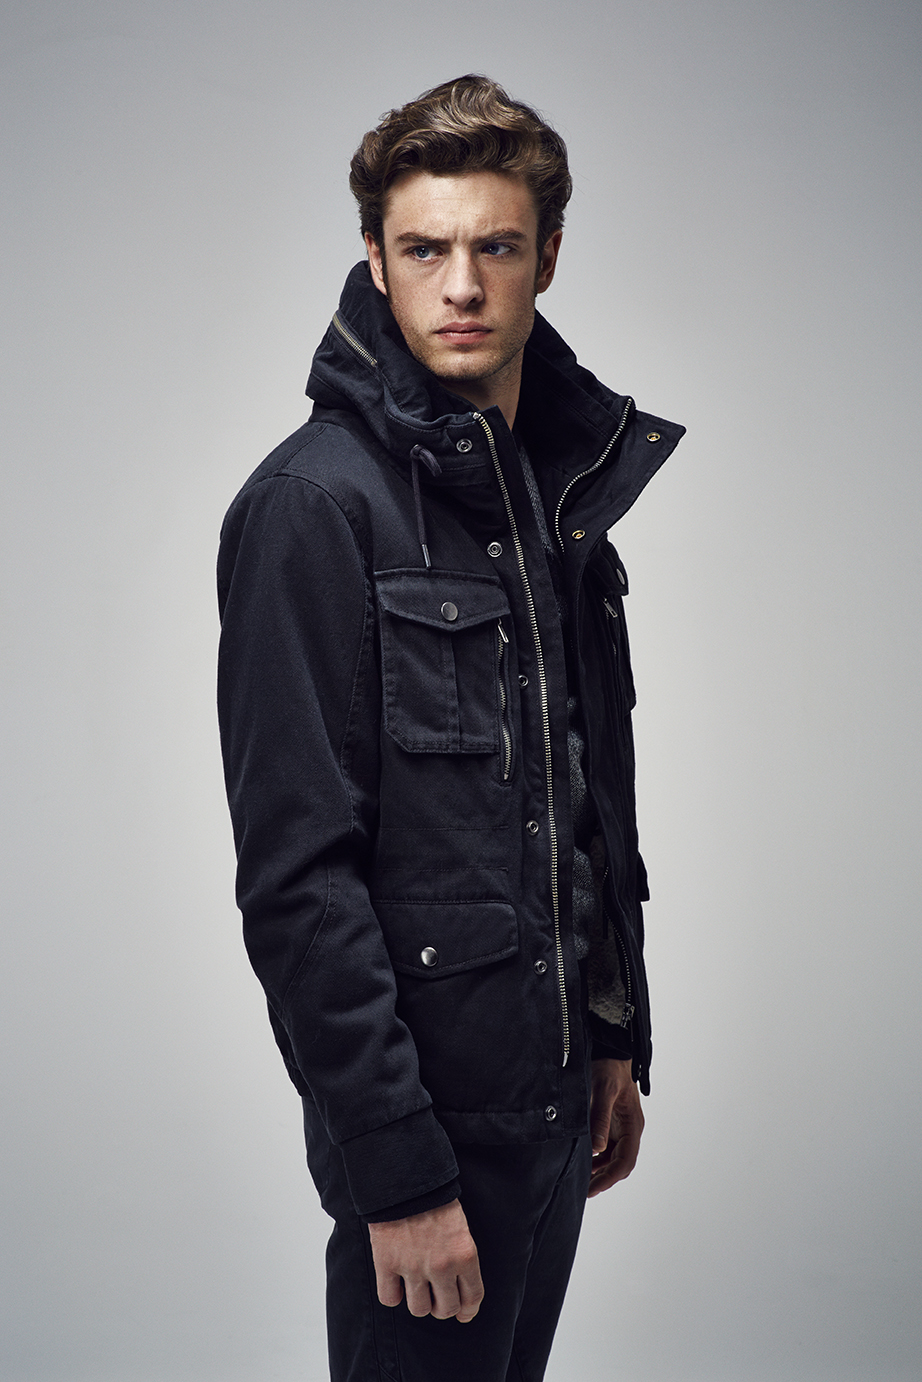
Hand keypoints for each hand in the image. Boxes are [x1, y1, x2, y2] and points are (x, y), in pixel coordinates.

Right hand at [368, 1198, 483, 1321]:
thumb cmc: (435, 1198)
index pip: (472, 1297)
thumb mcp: (460, 1227)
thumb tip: (463, 1292)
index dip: (468, 1310)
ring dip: (418, 1301)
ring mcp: (413, 1267)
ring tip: (415, 1286)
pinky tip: (395, 1281)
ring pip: (419, 1309)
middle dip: (442, 1306)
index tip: (463, 1313)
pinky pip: (390, 1298)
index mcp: (465, 1255)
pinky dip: (392, 1294)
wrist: (405, 1177)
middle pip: (445, 1309)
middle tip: (436, 1295)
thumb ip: (461, 1258)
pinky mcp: (387, 1263)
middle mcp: (442, 1266)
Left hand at [587, 1057, 644, 1197]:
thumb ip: (600, 1119)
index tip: (593, 1188)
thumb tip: (596, 1148)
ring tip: (579, 1179)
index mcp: (632, 1125)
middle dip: (603, 1179)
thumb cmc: (609, 1067)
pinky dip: (593, 1156)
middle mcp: (628, 1129)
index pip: (625, 1161)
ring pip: (611, 1157)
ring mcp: (619, 1126)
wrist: (609, 1049)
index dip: (610, 1178)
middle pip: (619, 1163)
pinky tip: (580, 1159)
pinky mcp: (608, 1121)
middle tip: (583, 1190)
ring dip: (597, 1170)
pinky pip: (603, 1146)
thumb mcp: (603, 1091)